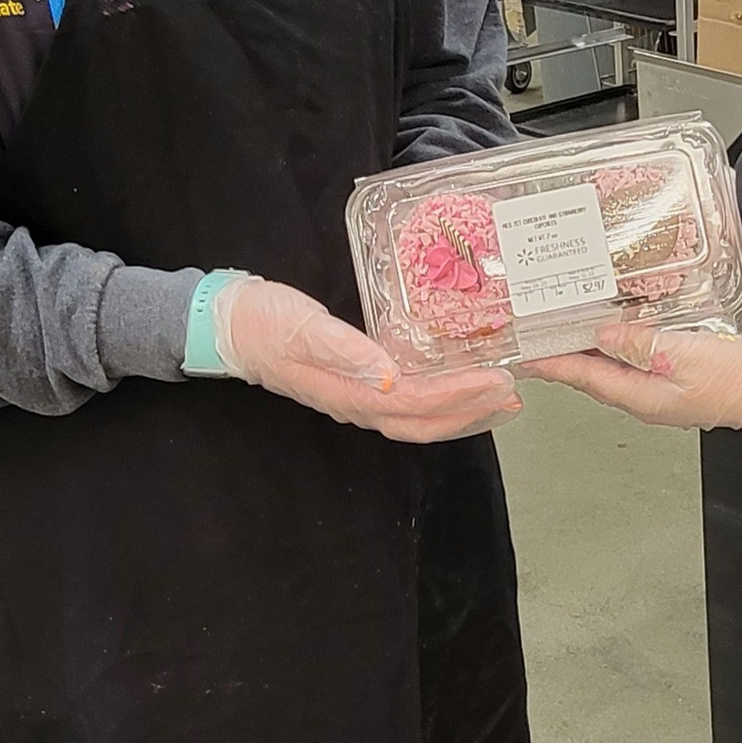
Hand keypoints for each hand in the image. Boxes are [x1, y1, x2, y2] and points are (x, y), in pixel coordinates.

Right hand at [213, 277, 520, 442]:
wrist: (227, 326)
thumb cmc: (265, 321)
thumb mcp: (304, 328)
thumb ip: (344, 350)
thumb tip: (387, 376)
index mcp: (348, 393)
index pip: (415, 402)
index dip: (458, 395)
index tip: (496, 380)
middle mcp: (356, 404)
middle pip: (422, 421)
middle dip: (470, 410)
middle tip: (513, 393)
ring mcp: (354, 399)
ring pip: (415, 418)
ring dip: (459, 411)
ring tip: (499, 398)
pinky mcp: (354, 385)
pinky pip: (404, 403)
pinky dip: (437, 399)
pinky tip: (455, 384)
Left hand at [520, 321, 741, 458]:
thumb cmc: (732, 375)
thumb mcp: (682, 353)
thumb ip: (638, 344)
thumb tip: (600, 335)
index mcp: (638, 396)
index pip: (584, 377)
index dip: (551, 364)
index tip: (521, 355)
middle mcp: (643, 400)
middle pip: (593, 377)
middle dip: (563, 357)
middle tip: (536, 336)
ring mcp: (661, 395)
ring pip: (612, 372)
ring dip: (588, 353)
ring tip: (565, 330)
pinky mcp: (677, 384)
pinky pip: (634, 366)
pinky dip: (616, 350)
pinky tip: (616, 333)